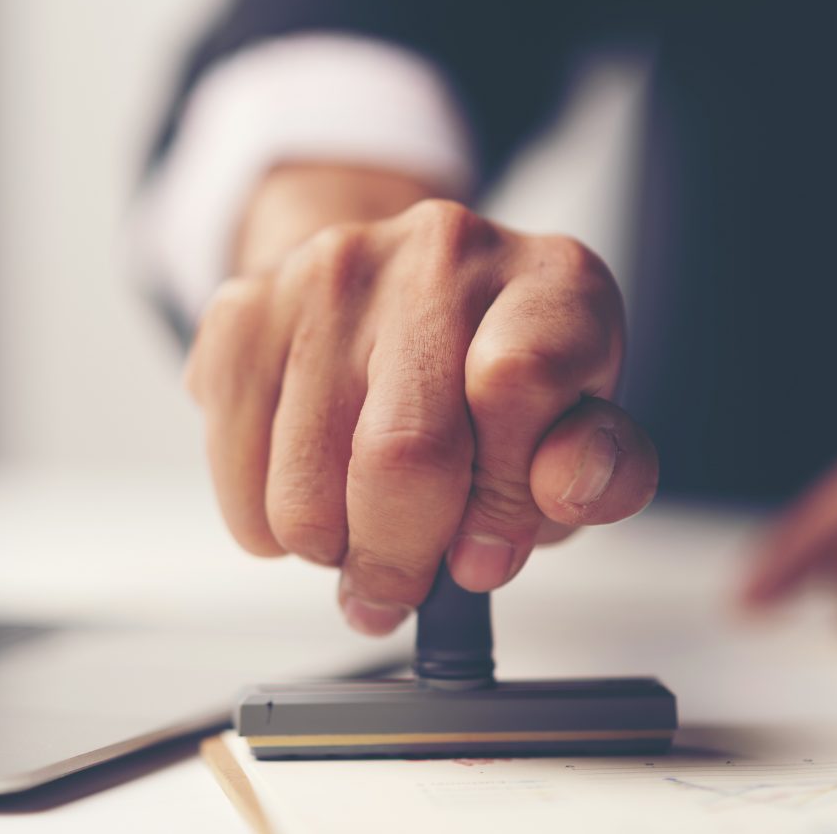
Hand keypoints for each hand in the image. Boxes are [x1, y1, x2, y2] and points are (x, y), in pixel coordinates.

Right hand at [185, 197, 657, 634]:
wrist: (396, 296)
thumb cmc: (500, 379)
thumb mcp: (579, 429)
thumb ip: (599, 472)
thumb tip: (567, 488)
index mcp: (551, 281)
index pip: (516, 386)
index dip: (500, 499)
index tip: (486, 554)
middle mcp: (443, 251)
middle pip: (402, 450)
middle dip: (402, 557)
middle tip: (405, 584)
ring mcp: (333, 269)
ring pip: (306, 484)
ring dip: (332, 547)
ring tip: (360, 527)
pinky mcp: (245, 308)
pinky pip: (236, 469)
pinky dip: (266, 523)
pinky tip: (310, 492)